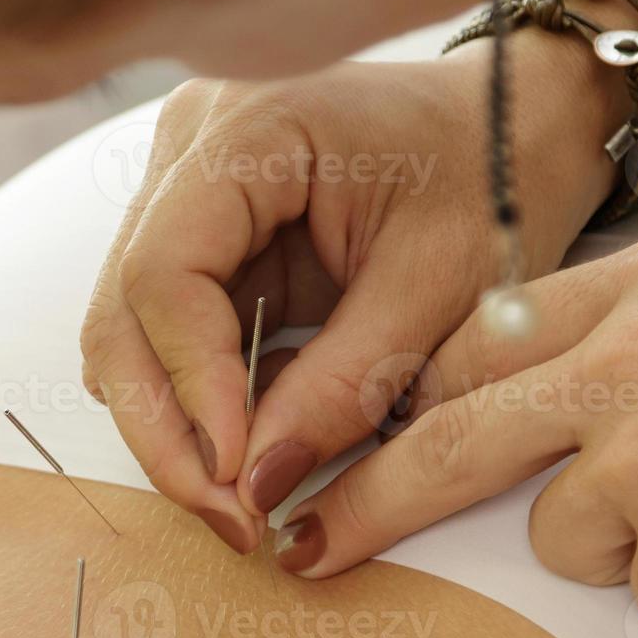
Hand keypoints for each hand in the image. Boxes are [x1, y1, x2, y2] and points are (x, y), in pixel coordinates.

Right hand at [80, 37, 627, 551]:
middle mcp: (191, 147)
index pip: (164, 273)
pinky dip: (196, 399)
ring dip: (171, 422)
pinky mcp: (203, 231)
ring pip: (129, 329)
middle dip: (165, 428)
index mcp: (248, 129)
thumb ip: (345, 385)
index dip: (192, 385)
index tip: (238, 473)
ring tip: (237, 497)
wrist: (514, 120)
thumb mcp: (440, 285)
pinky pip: (167, 329)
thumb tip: (258, 483)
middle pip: (123, 310)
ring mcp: (184, 186)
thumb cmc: (494, 174)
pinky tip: (245, 445)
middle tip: (227, 517)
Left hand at [276, 214, 637, 624]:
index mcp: (635, 291)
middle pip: (453, 441)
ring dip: (612, 533)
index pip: (476, 341)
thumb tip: (542, 341)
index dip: (413, 393)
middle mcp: (624, 374)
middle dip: (369, 498)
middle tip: (303, 540)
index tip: (367, 427)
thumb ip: (629, 299)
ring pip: (559, 534)